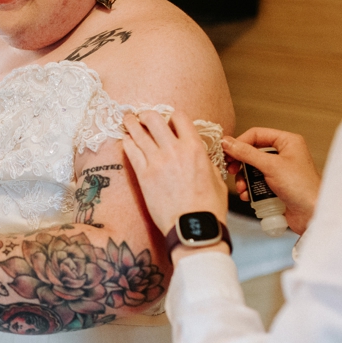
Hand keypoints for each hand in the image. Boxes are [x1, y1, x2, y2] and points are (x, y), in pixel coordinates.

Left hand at [120, 109, 228, 236]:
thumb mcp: (216, 178)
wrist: (193, 226)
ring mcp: (157, 162)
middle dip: (147, 115)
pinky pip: (131, 151)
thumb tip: (199, 157)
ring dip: (131, 124)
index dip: (173, 116)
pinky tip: (125, 139)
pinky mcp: (144, 176)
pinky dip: (127, 142)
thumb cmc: (209, 207)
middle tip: (142, 116)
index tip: (168, 120)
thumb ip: (205, 162)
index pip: (180, 117)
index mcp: (195, 148)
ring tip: (127, 120)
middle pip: (154, 119)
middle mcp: (174, 150)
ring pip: (138, 132)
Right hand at [223, 128, 319, 234]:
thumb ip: (247, 153)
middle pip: (252, 152)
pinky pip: (256, 182)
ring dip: (243, 179)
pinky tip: (248, 195)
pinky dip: (249, 188)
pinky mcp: (276, 185)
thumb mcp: (271, 166)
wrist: (312, 214)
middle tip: (231, 170)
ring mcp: (279, 170)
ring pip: (252, 169)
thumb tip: (227, 143)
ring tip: (242, 188)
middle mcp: (283, 153)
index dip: (240, 142)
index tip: (226, 152)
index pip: (256, 134)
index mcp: (287, 141)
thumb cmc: (301, 187)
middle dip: (240, 163)